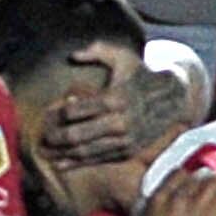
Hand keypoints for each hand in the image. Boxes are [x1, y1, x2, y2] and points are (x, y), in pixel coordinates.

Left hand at [43, 55, 195, 170]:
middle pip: (77, 135)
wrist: (173, 99)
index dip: (57, 114)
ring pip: (86, 151)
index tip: (47, 114)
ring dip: (63, 155)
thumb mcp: (122, 56)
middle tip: (42, 138)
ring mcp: (124, 139)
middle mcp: (119, 122)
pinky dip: (78, 163)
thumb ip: (97, 51)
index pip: (75, 110)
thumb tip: (71, 56)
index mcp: (114, 98)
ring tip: (46, 154)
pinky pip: (98, 159)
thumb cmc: (142, 75)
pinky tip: (62, 165)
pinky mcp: (128, 151)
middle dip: (56, 138)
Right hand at [135, 166, 215, 215]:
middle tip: (209, 183)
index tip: (192, 181)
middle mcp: (178, 198)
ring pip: (214, 183)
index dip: (188, 176)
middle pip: (199, 175)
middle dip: (205, 178)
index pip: (179, 172)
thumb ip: (152, 205)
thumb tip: (159, 200)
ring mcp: (195, 208)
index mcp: (159, 197)